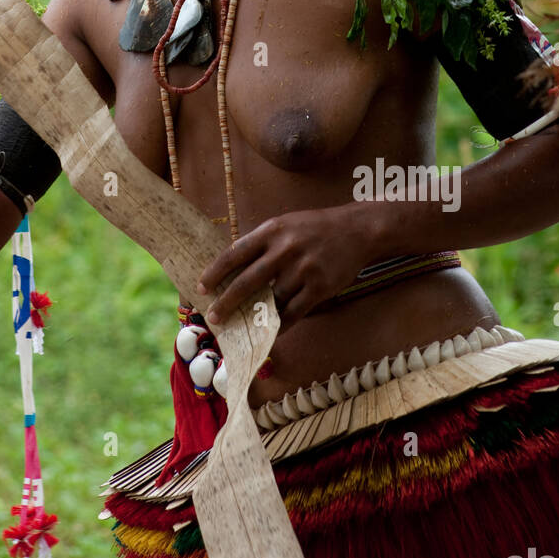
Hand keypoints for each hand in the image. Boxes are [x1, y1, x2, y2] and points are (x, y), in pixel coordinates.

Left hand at [197, 203, 379, 329]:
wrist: (357, 230)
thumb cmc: (314, 228)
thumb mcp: (284, 225)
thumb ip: (261, 244)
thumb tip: (232, 267)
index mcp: (271, 231)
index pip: (235, 254)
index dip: (215, 272)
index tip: (201, 287)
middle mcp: (285, 250)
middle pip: (247, 282)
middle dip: (227, 302)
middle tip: (214, 317)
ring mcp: (303, 270)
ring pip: (271, 301)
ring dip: (254, 317)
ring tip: (241, 328)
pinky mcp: (320, 287)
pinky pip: (294, 312)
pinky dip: (279, 325)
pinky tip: (269, 332)